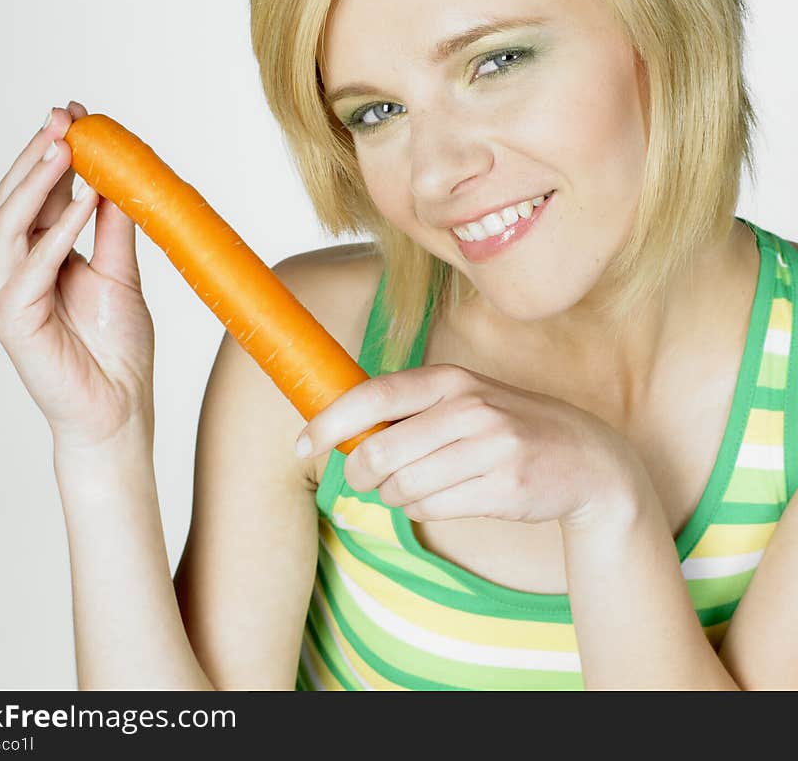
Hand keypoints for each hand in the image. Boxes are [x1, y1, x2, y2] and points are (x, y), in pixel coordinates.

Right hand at [0, 101, 155, 453]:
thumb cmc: (117, 347)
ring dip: (38, 182)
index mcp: (40, 254)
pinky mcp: (10, 319)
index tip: (78, 116)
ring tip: (68, 147)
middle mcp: (15, 268)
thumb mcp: (120, 273)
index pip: (39, 193)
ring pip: (9, 224)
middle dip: (39, 155)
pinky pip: (30, 267)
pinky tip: (85, 202)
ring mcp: (7, 292)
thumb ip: (114, 228)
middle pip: (15, 198)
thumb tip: (119, 176)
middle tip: (65, 118)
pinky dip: (56, 233)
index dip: (56, 153)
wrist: (119, 408)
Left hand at [295, 363, 646, 528]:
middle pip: (379, 453)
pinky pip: (431, 509)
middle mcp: (468, 407)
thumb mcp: (463, 400)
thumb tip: (341, 433)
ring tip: (416, 486)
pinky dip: (423, 509)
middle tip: (366, 479)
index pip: (372, 397)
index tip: (302, 444)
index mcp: (450, 379)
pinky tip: (445, 496)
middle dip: (361, 474)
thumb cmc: (506, 427)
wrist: (587, 458)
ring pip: (402, 487)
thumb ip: (408, 410)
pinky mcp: (504, 487)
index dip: (329, 422)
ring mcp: (490, 447)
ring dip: (394, 496)